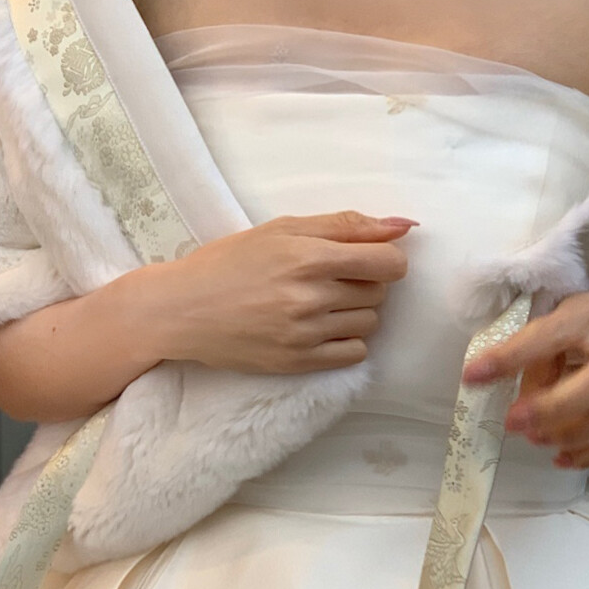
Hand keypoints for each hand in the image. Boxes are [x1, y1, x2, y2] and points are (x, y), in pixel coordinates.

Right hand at [146, 210, 415, 374]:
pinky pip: (354, 354)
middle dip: (365, 282)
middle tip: (329, 278)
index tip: (369, 258)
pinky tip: (322, 328)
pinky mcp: (299, 363)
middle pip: (379, 293)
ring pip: (369, 323)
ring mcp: (305, 335)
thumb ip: (346, 225)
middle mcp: (310, 298)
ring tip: (321, 303)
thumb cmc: (231, 262)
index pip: (388, 263)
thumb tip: (405, 225)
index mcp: (308, 258)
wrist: (183, 310)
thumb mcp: (283, 229)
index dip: (387, 259)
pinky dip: (347, 340)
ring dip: (356, 311)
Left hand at [461, 275, 588, 467]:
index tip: (472, 376)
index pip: (550, 335)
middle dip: (550, 411)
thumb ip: (538, 347)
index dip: (509, 357)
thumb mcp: (570, 312)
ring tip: (538, 440)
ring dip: (572, 438)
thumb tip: (503, 385)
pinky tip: (566, 458)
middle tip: (513, 423)